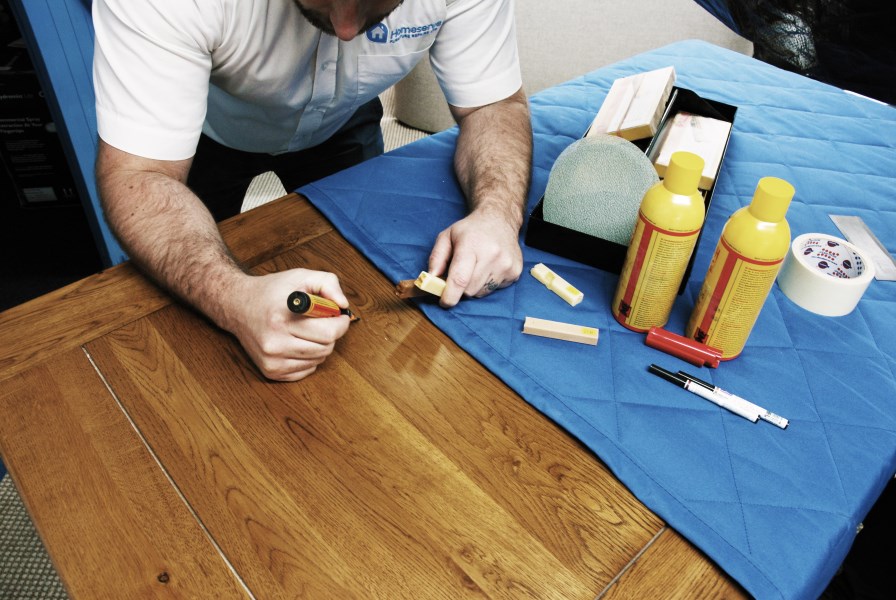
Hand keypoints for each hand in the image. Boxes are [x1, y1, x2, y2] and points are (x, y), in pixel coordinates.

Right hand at [223, 269, 351, 380]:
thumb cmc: (272, 291)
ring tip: (306, 330)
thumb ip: (328, 284)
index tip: (338, 315)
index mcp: (282, 317)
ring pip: (319, 359)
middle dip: (331, 333)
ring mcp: (272, 359)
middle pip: (326, 347)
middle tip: (321, 321)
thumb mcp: (301, 276)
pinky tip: (297, 342)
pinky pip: (307, 370)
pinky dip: (308, 357)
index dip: (340, 323)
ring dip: (320, 345)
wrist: (237, 305)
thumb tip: (343, 306)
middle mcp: (274, 342)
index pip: (329, 332)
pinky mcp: (271, 371)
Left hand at [429, 210, 522, 306]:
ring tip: (478, 267)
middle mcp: (492, 255)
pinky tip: (490, 267)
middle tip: (462, 273)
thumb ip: (436, 258)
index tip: (444, 302)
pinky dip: (489, 283)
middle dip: (461, 287)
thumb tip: (432, 279)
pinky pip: (495, 290)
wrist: (500, 219)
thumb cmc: (471, 229)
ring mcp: (506, 264)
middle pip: (469, 290)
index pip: (460, 279)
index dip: (450, 295)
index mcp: (471, 245)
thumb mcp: (446, 236)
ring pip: (482, 292)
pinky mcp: (515, 272)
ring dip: (475, 286)